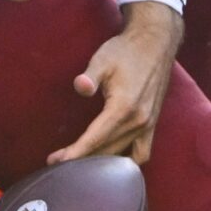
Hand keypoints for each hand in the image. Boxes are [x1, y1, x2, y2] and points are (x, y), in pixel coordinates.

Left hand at [51, 3, 183, 164]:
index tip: (55, 162)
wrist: (155, 43)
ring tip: (80, 167)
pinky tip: (111, 164)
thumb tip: (80, 87)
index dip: (75, 153)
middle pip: (106, 150)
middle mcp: (138, 121)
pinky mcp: (153, 123)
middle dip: (81, 160)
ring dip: (101, 164)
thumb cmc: (125, 51)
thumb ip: (90, 76)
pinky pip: (142, 153)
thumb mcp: (103, 59)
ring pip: (123, 155)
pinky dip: (127, 162)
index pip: (95, 138)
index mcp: (123, 108)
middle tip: (57, 165)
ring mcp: (148, 124)